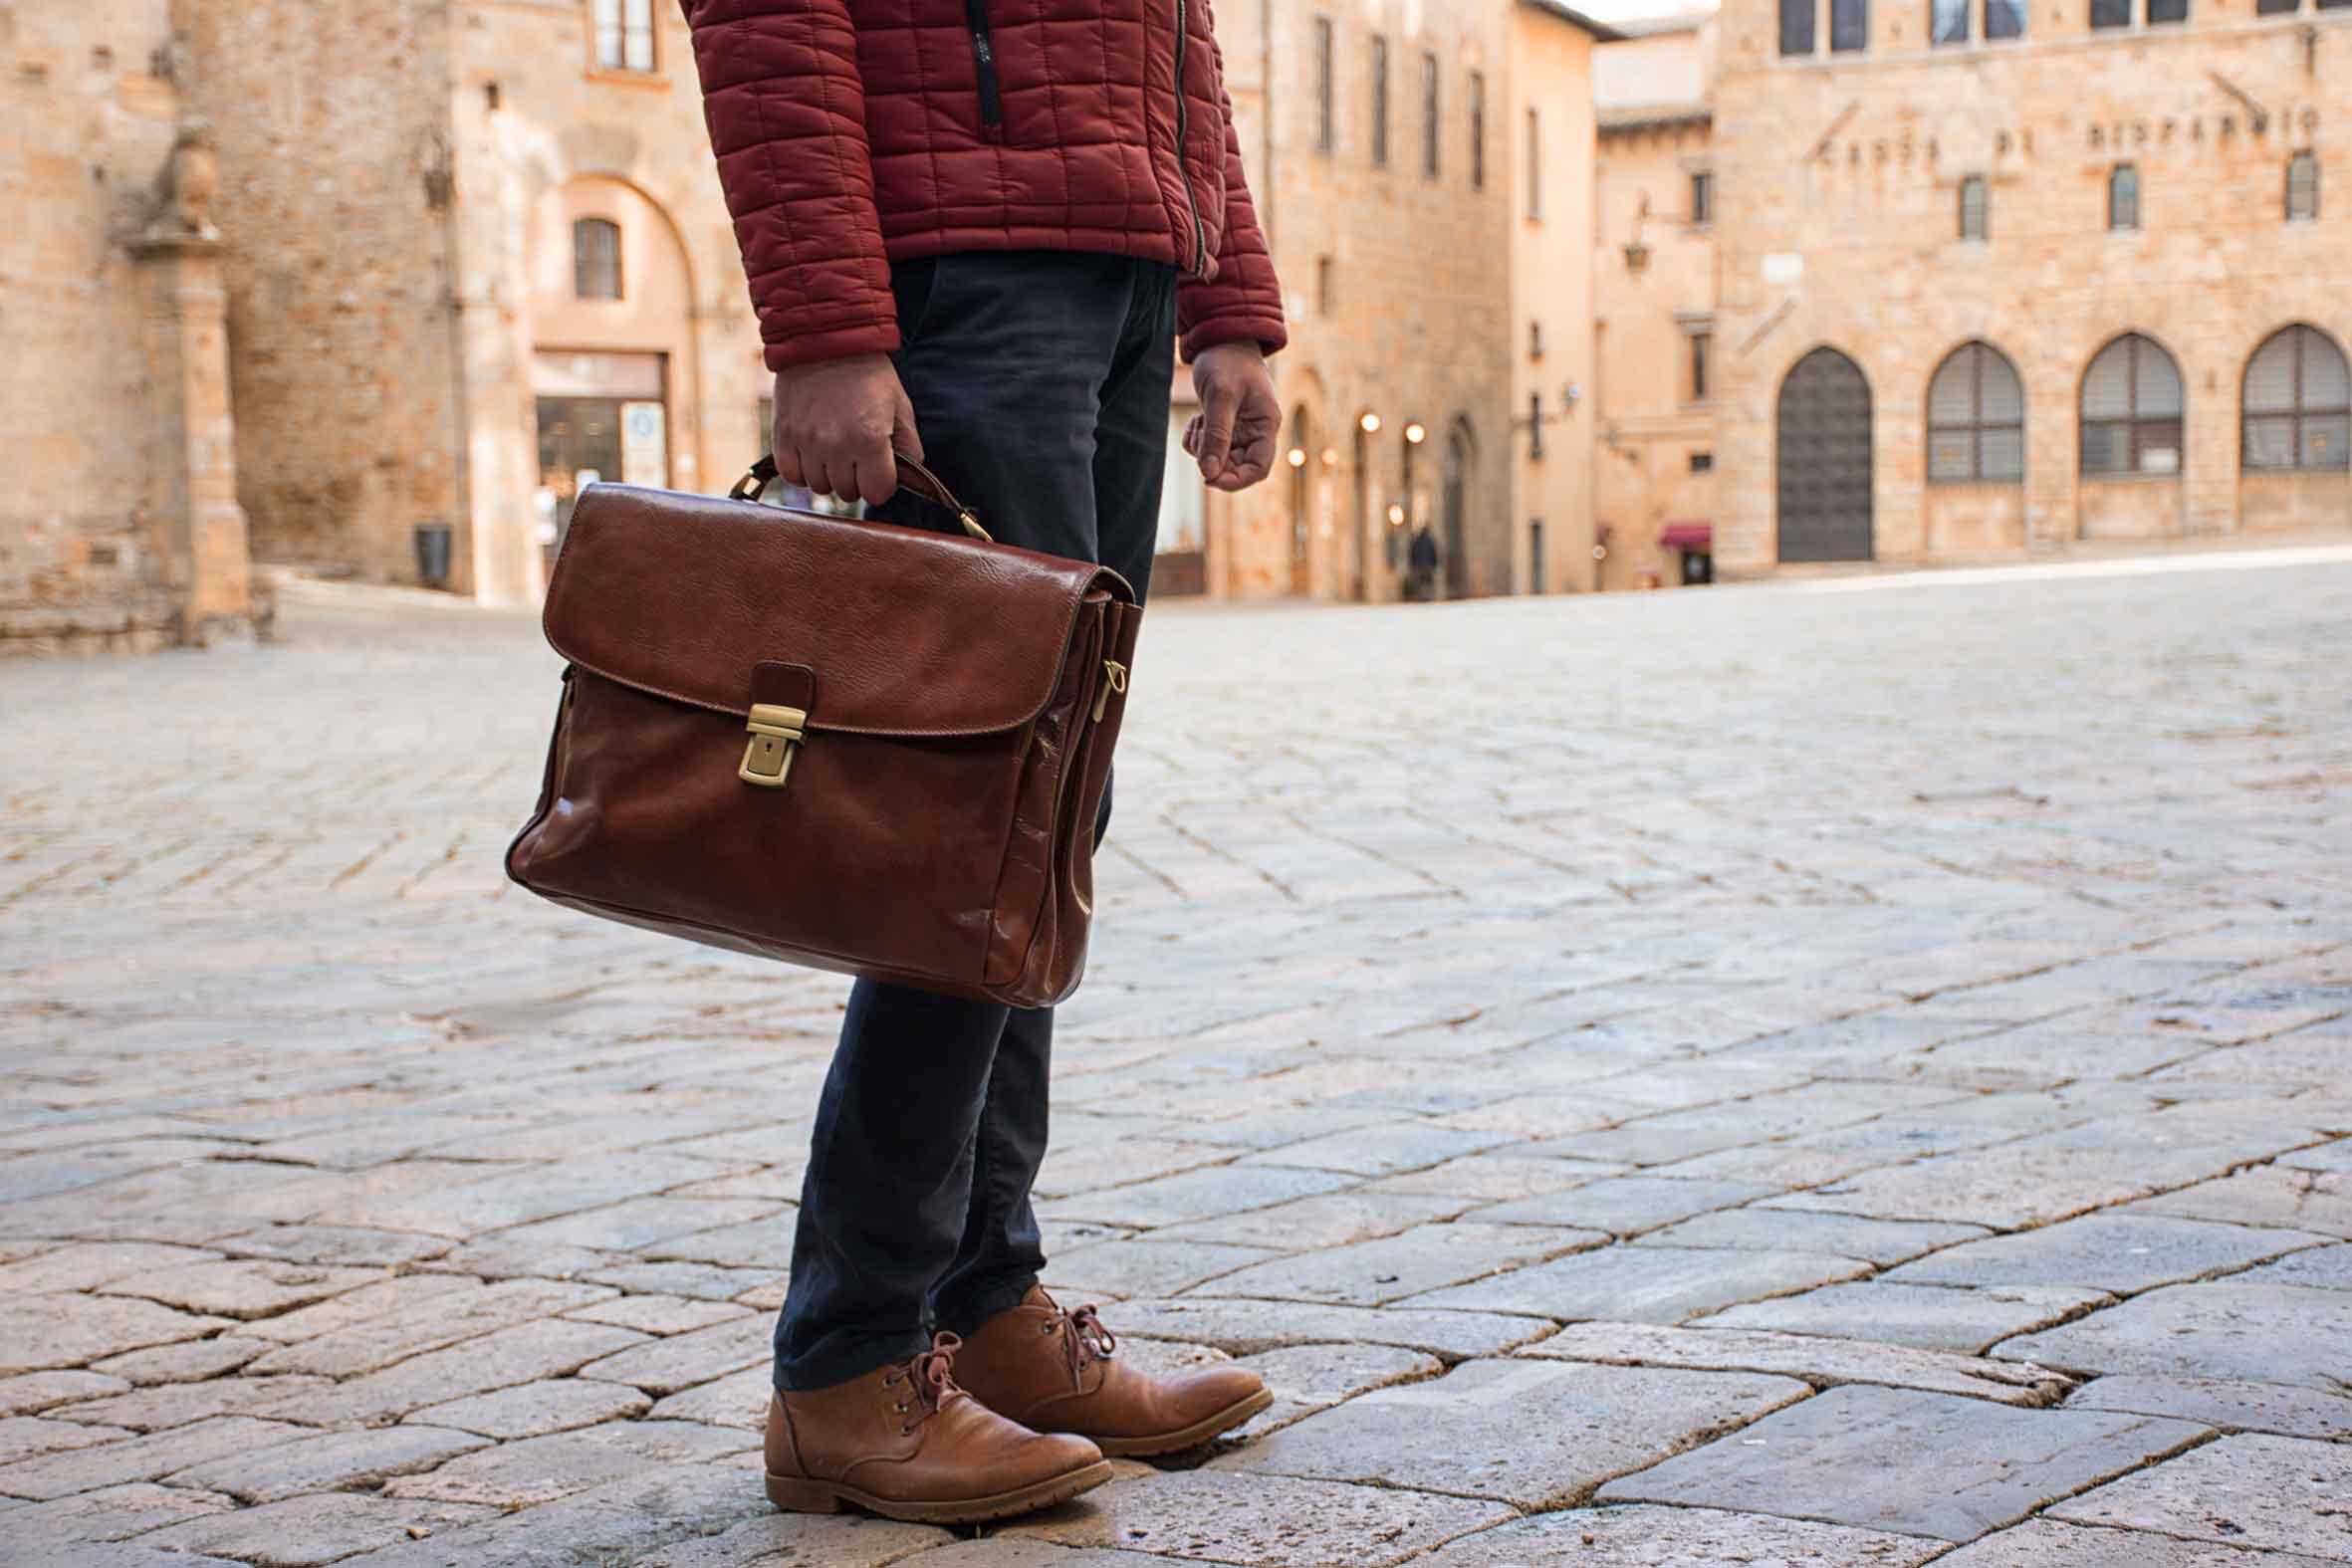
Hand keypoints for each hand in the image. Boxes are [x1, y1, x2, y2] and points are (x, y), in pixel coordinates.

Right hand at [771, 353, 921, 503]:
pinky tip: (812, 452)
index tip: (878, 468)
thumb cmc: (869, 375)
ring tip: (834, 449)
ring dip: (829, 474)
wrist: (825, 341)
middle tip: (856, 454)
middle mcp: (836, 446)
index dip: (881, 483)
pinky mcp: (783, 437)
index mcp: (870, 440)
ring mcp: (806, 443)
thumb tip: (908, 477)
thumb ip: (910, 446)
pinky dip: (802, 470)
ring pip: (820, 486)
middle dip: (856, 478)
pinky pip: (792, 475)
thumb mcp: (900, 406)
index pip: (876, 493)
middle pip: (848, 493)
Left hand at [1185, 343, 1279, 491]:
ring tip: (1200, 419)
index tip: (1210, 478)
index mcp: (1266, 425)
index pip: (1258, 469)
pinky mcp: (1221, 424)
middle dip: (1214, 460)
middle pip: (1236, 467)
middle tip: (1199, 439)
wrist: (1218, 336)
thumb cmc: (1227, 361)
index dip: (1236, 480)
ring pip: (1218, 458)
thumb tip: (1208, 473)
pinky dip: (1195, 439)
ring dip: (1202, 447)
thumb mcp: (1221, 396)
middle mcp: (1255, 430)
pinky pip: (1205, 446)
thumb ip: (1216, 435)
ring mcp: (1238, 429)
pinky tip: (1197, 417)